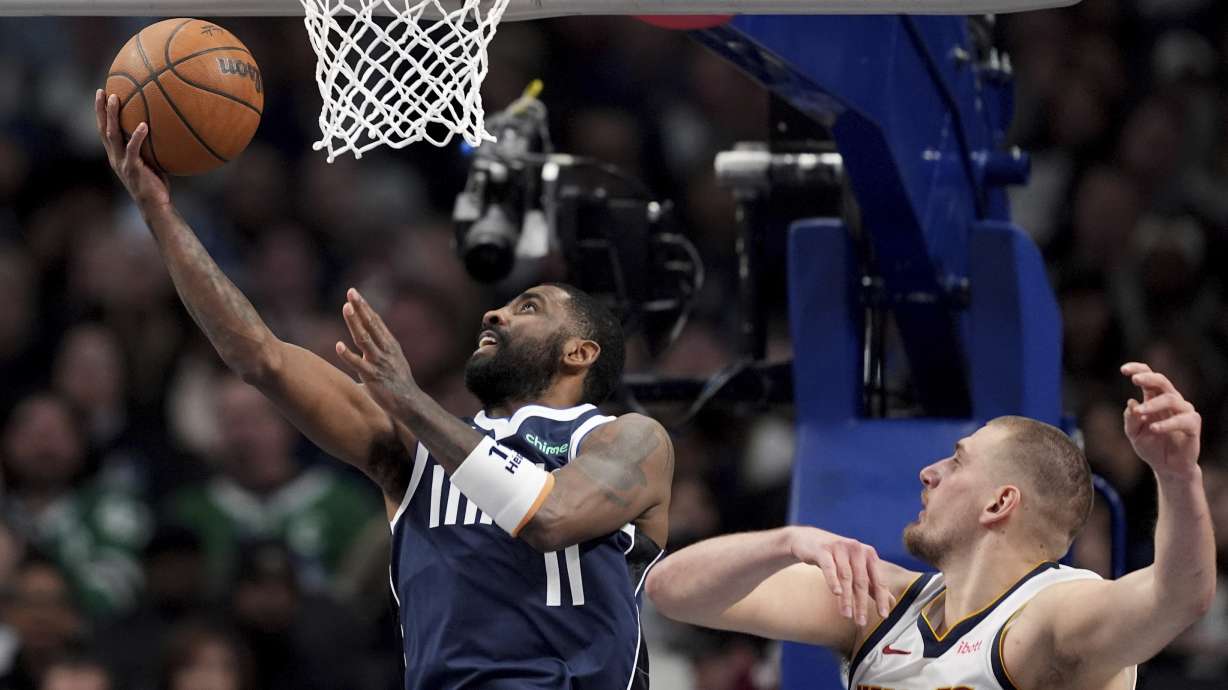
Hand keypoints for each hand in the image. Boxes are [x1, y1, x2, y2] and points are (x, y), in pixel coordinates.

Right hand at [95, 89, 169, 209]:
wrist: (155, 205)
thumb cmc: (156, 183)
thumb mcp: (151, 162)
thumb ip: (151, 147)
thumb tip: (166, 129)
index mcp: (116, 155)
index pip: (104, 130)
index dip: (100, 114)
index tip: (101, 94)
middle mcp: (115, 157)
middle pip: (103, 128)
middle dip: (100, 109)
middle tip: (102, 91)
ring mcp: (121, 162)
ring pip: (112, 135)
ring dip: (112, 115)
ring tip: (115, 98)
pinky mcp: (132, 169)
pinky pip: (133, 149)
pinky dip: (137, 137)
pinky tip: (144, 124)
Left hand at [336, 288, 420, 414]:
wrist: (410, 403)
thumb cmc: (397, 385)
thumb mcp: (390, 363)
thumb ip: (375, 356)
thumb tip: (360, 354)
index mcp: (390, 345)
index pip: (376, 321)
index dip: (365, 307)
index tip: (354, 293)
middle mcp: (385, 350)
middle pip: (371, 324)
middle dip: (360, 307)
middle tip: (351, 292)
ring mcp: (379, 363)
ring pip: (364, 339)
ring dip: (355, 322)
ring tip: (346, 308)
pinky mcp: (373, 377)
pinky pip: (358, 364)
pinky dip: (347, 355)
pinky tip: (338, 346)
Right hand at [787, 527, 894, 625]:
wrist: (809, 540)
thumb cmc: (837, 557)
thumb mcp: (856, 568)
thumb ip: (872, 584)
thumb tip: (892, 603)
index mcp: (869, 554)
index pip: (878, 580)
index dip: (881, 599)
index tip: (884, 616)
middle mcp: (857, 549)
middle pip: (862, 581)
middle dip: (862, 604)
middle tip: (861, 622)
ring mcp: (839, 548)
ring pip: (846, 577)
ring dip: (847, 598)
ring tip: (847, 615)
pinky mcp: (823, 550)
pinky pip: (829, 567)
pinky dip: (833, 580)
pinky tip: (836, 593)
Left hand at [1121, 362, 1200, 479]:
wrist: (1167, 467)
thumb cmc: (1151, 446)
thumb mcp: (1134, 434)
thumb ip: (1131, 420)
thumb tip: (1131, 402)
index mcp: (1154, 399)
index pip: (1149, 378)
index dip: (1138, 370)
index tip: (1123, 370)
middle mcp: (1171, 401)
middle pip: (1162, 382)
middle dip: (1148, 378)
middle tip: (1134, 380)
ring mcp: (1183, 412)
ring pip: (1171, 399)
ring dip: (1153, 404)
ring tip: (1140, 412)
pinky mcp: (1193, 426)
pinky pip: (1182, 420)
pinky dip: (1167, 423)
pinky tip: (1153, 428)